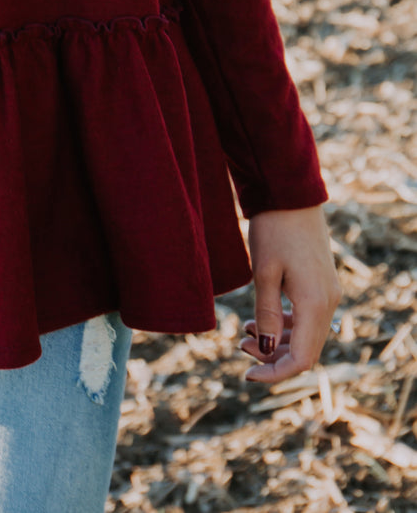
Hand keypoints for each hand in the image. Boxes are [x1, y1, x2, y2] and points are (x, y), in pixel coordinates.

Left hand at [239, 205, 340, 384]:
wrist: (290, 194)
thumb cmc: (273, 228)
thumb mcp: (264, 272)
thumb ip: (268, 314)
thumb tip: (267, 351)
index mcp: (315, 303)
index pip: (302, 359)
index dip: (275, 373)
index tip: (247, 376)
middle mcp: (328, 302)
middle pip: (306, 350)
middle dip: (273, 358)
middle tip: (240, 346)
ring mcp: (327, 293)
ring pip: (307, 335)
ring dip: (278, 342)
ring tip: (245, 334)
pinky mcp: (321, 284)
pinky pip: (307, 318)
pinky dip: (286, 325)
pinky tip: (260, 320)